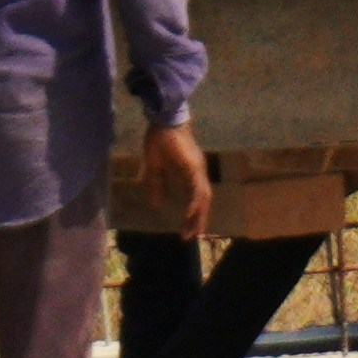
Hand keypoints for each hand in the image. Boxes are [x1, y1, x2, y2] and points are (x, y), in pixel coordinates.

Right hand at [140, 119, 214, 240]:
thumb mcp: (155, 167)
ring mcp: (198, 170)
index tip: (188, 230)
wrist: (162, 120)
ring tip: (192, 232)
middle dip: (198, 220)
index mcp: (189, 173)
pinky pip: (197, 189)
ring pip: (202, 198)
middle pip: (202, 201)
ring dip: (198, 216)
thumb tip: (157, 204)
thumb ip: (157, 184)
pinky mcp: (194, 167)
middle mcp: (197, 173)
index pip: (195, 197)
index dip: (193, 213)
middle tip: (191, 237)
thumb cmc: (159, 139)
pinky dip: (194, 204)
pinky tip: (189, 215)